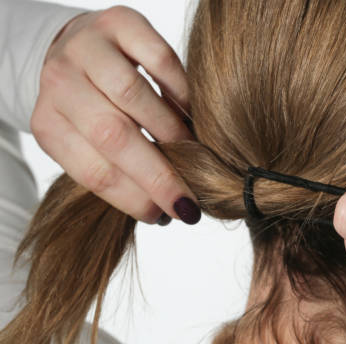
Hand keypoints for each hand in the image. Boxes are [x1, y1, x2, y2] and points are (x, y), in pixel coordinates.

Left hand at [30, 6, 200, 225]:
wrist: (80, 49)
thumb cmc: (93, 108)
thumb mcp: (91, 142)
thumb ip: (120, 170)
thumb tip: (166, 210)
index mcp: (49, 123)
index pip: (93, 171)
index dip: (133, 198)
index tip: (164, 215)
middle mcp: (60, 82)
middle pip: (112, 136)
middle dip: (157, 175)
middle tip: (187, 202)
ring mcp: (87, 47)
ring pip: (134, 96)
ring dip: (171, 132)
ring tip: (191, 152)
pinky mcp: (120, 22)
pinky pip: (160, 59)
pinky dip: (181, 91)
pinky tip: (189, 113)